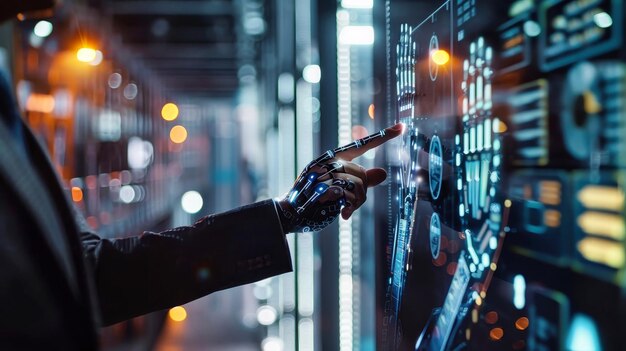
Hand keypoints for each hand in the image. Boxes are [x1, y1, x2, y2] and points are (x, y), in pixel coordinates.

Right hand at [277, 123, 402, 232]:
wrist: (291, 213)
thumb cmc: (315, 200)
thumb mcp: (340, 187)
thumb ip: (362, 180)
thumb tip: (383, 172)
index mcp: (333, 158)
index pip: (361, 145)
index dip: (383, 137)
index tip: (401, 127)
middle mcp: (329, 162)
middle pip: (361, 174)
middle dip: (360, 193)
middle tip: (349, 205)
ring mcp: (325, 173)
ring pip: (358, 186)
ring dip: (355, 203)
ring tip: (343, 209)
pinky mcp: (324, 187)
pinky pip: (350, 196)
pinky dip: (350, 208)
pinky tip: (344, 214)